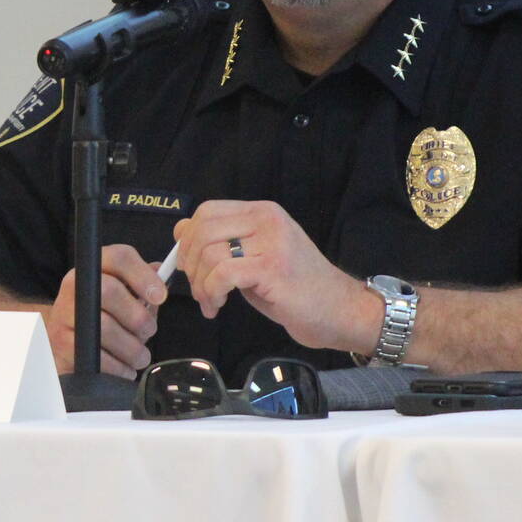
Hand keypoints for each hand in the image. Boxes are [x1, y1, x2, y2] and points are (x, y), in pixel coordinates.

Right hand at [45, 244, 166, 378]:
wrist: (64, 342)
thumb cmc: (103, 316)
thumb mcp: (123, 295)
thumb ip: (142, 283)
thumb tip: (162, 272)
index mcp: (96, 268)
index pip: (119, 257)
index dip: (143, 275)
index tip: (160, 297)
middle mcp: (75, 284)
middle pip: (110, 291)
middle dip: (138, 317)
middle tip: (149, 331)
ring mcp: (65, 312)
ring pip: (106, 328)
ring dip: (132, 348)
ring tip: (140, 356)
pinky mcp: (62, 342)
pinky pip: (97, 356)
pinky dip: (118, 367)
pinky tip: (125, 368)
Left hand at [175, 201, 374, 353]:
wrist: (340, 311)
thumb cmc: (296, 289)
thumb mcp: (254, 258)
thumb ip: (223, 243)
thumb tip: (181, 231)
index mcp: (262, 212)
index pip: (207, 211)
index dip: (189, 238)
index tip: (188, 266)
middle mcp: (267, 220)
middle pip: (203, 229)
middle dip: (190, 263)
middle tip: (198, 290)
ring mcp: (272, 242)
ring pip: (210, 252)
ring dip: (200, 284)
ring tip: (210, 303)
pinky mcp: (273, 268)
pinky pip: (223, 273)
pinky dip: (211, 292)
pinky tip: (218, 306)